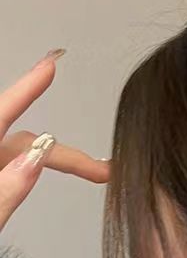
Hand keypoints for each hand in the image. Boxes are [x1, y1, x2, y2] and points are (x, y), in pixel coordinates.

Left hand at [0, 49, 109, 233]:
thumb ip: (3, 193)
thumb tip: (37, 160)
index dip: (26, 90)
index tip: (51, 65)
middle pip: (20, 142)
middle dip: (66, 153)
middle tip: (105, 172)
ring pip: (15, 157)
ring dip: (53, 161)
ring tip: (91, 173)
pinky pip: (6, 172)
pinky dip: (29, 170)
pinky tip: (46, 171)